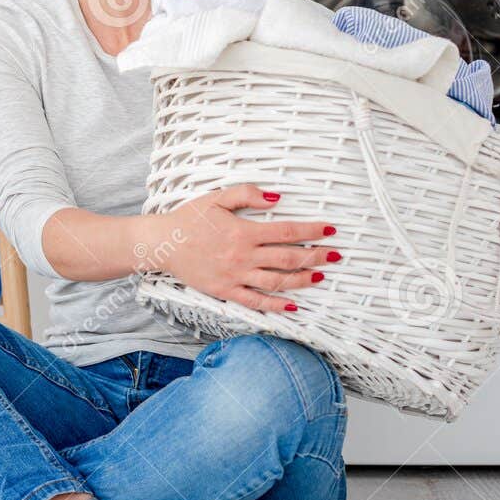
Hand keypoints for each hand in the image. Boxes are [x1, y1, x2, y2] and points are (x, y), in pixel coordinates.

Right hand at [146, 184, 339, 312]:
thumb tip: (276, 197)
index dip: (311, 231)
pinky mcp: (226, 291)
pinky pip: (255, 301)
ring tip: (321, 277)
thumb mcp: (216, 198)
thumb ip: (246, 194)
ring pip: (277, 281)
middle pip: (288, 258)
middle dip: (316, 256)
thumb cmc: (189, 219)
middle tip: (336, 255)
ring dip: (302, 280)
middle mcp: (243, 256)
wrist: (163, 244)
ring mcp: (235, 276)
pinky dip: (276, 305)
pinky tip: (293, 305)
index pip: (287, 231)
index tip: (330, 230)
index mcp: (243, 231)